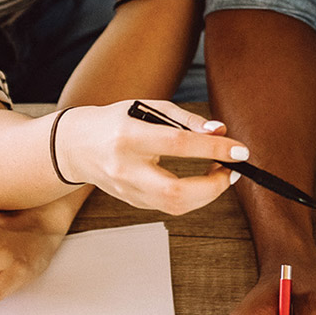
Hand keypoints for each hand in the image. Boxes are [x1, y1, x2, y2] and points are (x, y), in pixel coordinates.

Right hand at [56, 100, 245, 214]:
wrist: (75, 147)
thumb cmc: (116, 121)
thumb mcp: (148, 108)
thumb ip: (186, 120)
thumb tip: (221, 132)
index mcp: (128, 136)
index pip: (178, 145)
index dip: (214, 149)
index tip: (240, 150)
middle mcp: (125, 169)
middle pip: (175, 192)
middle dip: (213, 186)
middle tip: (232, 170)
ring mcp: (127, 191)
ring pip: (175, 206)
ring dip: (207, 194)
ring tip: (220, 173)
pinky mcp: (132, 202)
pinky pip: (170, 206)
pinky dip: (193, 196)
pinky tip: (202, 182)